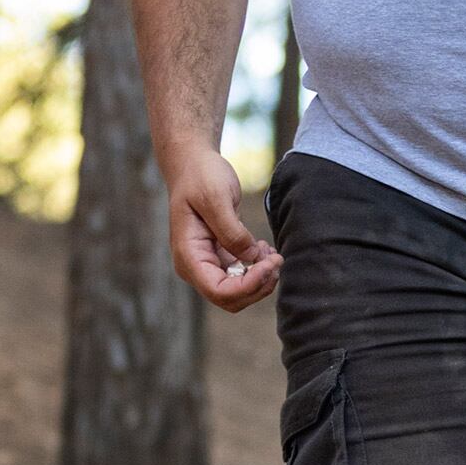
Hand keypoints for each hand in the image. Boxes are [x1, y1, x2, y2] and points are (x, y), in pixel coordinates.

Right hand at [167, 146, 281, 310]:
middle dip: (258, 285)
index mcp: (188, 256)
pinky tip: (265, 249)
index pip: (218, 291)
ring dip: (261, 278)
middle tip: (277, 258)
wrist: (194, 165)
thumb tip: (251, 259)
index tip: (269, 262)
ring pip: (239, 292)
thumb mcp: (217, 198)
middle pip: (231, 299)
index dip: (248, 286)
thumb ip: (232, 232)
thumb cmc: (201, 177)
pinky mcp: (220, 258)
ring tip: (272, 252)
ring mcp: (207, 264)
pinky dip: (259, 269)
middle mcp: (195, 266)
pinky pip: (242, 277)